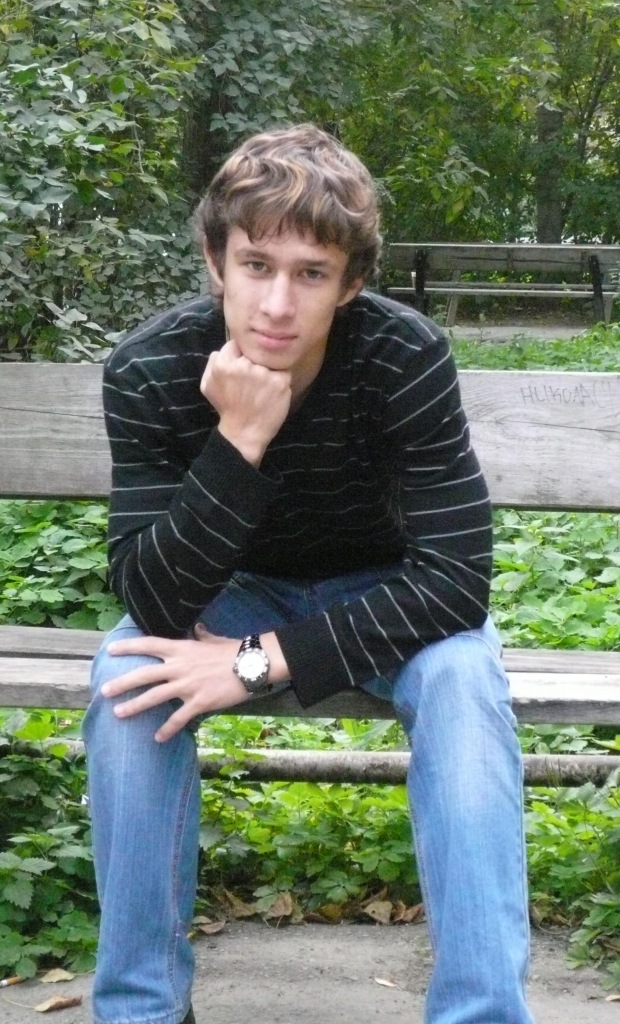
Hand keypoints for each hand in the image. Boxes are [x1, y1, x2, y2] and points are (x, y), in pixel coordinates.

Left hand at [101, 629, 247, 742]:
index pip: (149, 645)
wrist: (251, 664)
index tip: (111, 650)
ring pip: (154, 697)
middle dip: (122, 683)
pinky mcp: (199, 701)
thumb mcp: (214, 640)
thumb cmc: (234, 650)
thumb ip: (202, 636)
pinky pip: (179, 718)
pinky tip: (158, 737)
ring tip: (119, 714)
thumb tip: (198, 629)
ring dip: (135, 706)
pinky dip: (167, 729)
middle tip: (104, 691)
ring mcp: (188, 685)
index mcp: (181, 649)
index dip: (128, 646)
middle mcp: (179, 666)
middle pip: (143, 674)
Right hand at [201, 339, 291, 465]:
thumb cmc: (226, 409)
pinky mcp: (279, 382)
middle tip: (253, 383)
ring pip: (270, 361)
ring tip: (262, 390)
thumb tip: (222, 350)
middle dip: (255, 363)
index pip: (236, 345)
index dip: (240, 356)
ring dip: (268, 372)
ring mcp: (263, 373)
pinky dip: (280, 381)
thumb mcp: (208, 385)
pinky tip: (272, 393)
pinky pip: (284, 372)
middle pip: (254, 352)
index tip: (242, 369)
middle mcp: (243, 366)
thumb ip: (212, 363)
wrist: (243, 433)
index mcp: (223, 364)